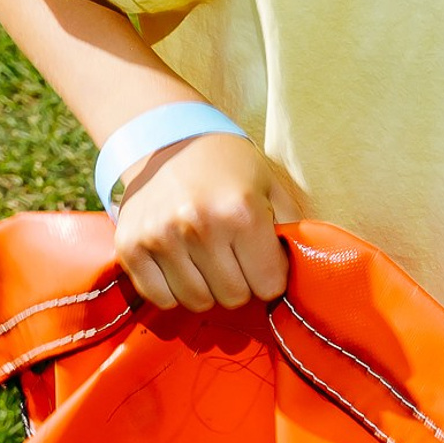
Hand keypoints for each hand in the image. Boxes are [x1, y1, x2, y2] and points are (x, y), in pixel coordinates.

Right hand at [114, 131, 301, 310]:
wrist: (166, 140)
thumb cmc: (228, 168)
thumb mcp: (271, 187)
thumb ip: (293, 230)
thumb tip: (313, 269)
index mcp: (242, 212)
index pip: (269, 285)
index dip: (270, 276)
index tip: (262, 258)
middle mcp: (199, 227)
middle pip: (233, 298)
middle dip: (240, 283)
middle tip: (233, 257)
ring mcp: (159, 238)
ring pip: (197, 302)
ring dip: (207, 288)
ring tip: (207, 259)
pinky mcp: (130, 247)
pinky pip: (160, 298)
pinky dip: (173, 290)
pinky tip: (181, 264)